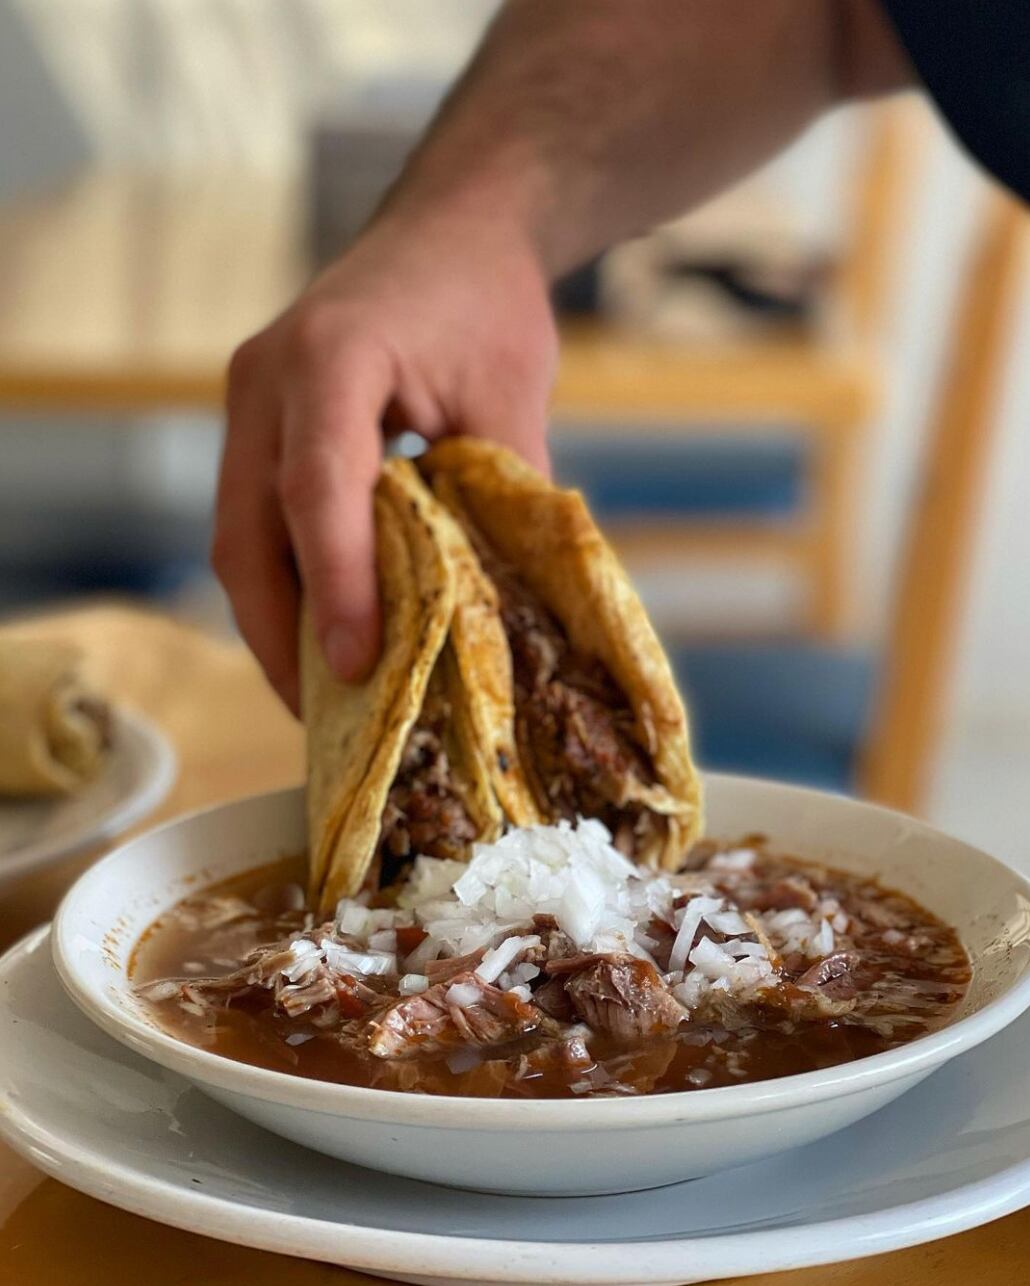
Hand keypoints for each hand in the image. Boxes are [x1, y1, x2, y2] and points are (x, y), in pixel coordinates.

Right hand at [213, 203, 558, 713]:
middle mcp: (267, 378)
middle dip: (281, 633)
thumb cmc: (488, 303)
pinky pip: (256, 518)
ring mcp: (250, 399)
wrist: (455, 228)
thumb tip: (496, 618)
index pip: (319, 491)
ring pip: (238, 535)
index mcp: (332, 357)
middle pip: (248, 532)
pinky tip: (324, 630)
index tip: (357, 667)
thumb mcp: (513, 399)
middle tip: (327, 715)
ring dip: (275, 618)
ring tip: (323, 692)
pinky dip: (286, 580)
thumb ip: (499, 502)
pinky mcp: (259, 421)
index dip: (337, 587)